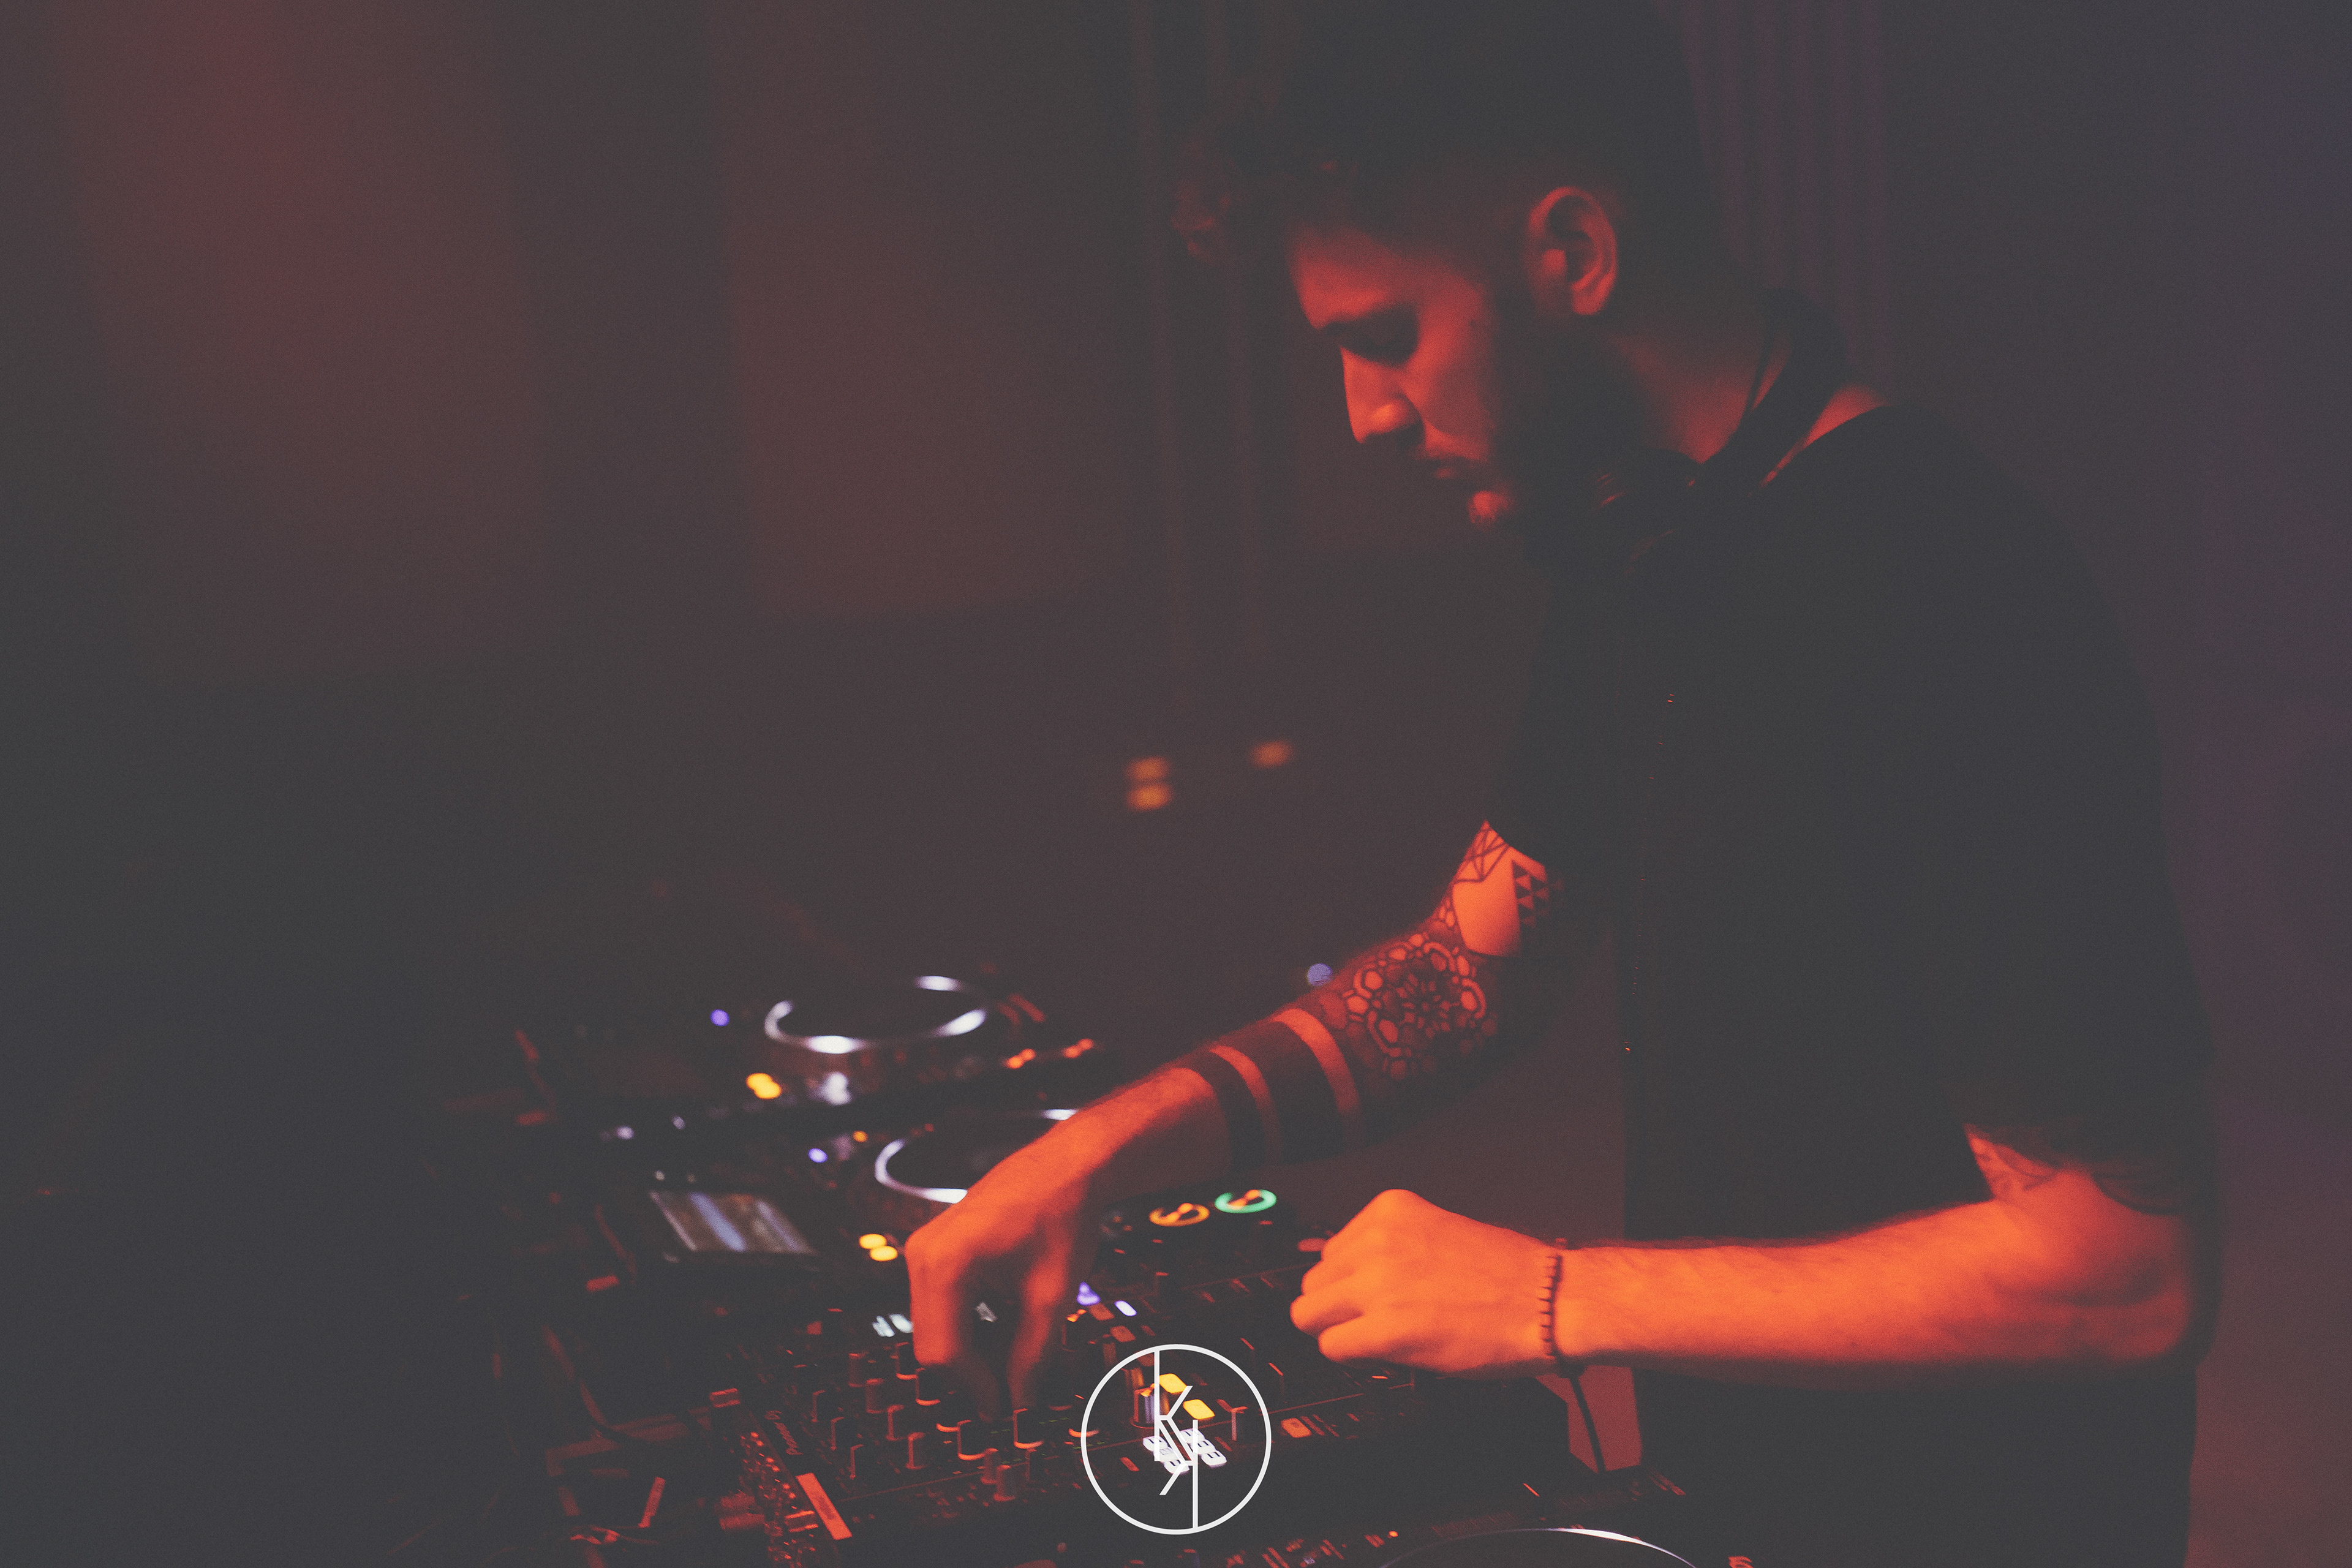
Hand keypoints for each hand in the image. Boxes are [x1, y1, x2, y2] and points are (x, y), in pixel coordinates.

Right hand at [903, 1138, 1099, 1417]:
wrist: (1067, 1166)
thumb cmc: (1062, 1216)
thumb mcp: (1052, 1296)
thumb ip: (1032, 1356)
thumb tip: (1019, 1402)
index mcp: (945, 1263)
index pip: (945, 1351)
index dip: (976, 1388)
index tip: (1006, 1410)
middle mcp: (923, 1254)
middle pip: (933, 1343)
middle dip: (972, 1373)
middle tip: (1013, 1392)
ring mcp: (925, 1249)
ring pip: (937, 1326)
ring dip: (972, 1351)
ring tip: (1016, 1361)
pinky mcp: (937, 1249)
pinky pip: (942, 1304)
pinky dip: (971, 1326)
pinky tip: (1007, 1330)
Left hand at [1290, 1189, 1556, 1377]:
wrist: (1548, 1301)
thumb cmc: (1509, 1273)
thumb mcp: (1438, 1231)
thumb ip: (1391, 1246)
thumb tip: (1355, 1274)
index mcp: (1390, 1210)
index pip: (1332, 1251)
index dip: (1349, 1282)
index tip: (1368, 1296)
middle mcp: (1376, 1240)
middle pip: (1314, 1283)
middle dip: (1338, 1307)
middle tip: (1370, 1322)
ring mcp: (1377, 1283)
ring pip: (1308, 1315)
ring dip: (1339, 1331)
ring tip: (1377, 1338)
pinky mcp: (1385, 1328)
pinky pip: (1332, 1347)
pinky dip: (1352, 1358)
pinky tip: (1383, 1355)